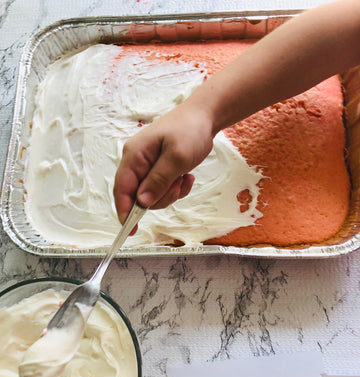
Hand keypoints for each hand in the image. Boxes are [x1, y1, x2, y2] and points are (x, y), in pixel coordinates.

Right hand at [113, 102, 213, 224]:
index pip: (122, 189)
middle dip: (159, 197)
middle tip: (178, 184)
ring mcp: (147, 166)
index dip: (124, 211)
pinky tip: (186, 176)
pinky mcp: (158, 169)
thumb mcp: (176, 158)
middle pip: (138, 196)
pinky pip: (162, 190)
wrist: (204, 116)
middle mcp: (136, 162)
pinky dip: (176, 188)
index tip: (130, 230)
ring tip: (184, 177)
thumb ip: (158, 181)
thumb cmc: (190, 130)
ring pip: (152, 196)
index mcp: (134, 156)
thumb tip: (141, 203)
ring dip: (170, 192)